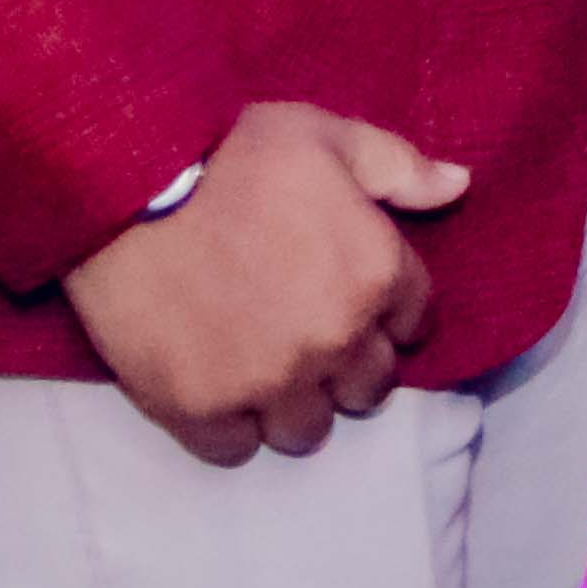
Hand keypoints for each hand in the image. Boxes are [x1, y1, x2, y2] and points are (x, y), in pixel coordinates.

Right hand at [60, 100, 469, 467]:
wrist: (128, 184)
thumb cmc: (232, 153)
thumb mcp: (329, 137)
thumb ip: (399, 168)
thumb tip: (458, 185)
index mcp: (375, 275)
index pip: (415, 323)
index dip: (391, 317)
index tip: (362, 307)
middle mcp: (334, 339)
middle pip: (368, 388)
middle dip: (350, 370)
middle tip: (313, 346)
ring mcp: (268, 380)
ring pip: (307, 430)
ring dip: (295, 408)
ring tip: (267, 378)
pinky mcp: (200, 407)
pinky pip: (235, 450)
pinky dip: (231, 431)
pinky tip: (219, 399)